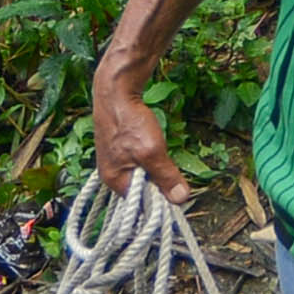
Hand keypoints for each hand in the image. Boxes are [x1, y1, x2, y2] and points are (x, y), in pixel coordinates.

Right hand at [92, 70, 188, 198]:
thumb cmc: (128, 121)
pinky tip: (156, 148)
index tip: (178, 195)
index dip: (160, 201)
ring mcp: (116, 159)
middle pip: (142, 190)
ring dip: (157, 169)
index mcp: (114, 180)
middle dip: (159, 184)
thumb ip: (165, 176)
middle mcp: (112, 174)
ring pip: (143, 174)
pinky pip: (140, 161)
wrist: (116, 89)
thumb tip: (181, 199)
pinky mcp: (121, 147)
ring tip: (163, 156)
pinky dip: (151, 158)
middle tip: (175, 175)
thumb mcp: (151, 151)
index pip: (141, 204)